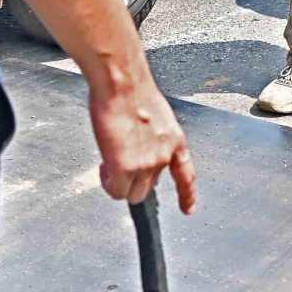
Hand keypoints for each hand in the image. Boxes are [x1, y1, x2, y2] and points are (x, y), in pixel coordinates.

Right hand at [89, 77, 196, 213]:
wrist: (122, 82)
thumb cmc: (132, 90)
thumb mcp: (155, 117)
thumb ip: (152, 137)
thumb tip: (139, 146)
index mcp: (174, 141)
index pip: (186, 175)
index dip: (186, 195)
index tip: (187, 209)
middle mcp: (164, 156)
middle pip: (150, 188)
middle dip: (132, 180)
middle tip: (117, 164)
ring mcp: (147, 164)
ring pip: (132, 193)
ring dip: (118, 183)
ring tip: (108, 165)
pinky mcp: (126, 168)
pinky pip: (117, 191)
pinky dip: (108, 184)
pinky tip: (104, 168)